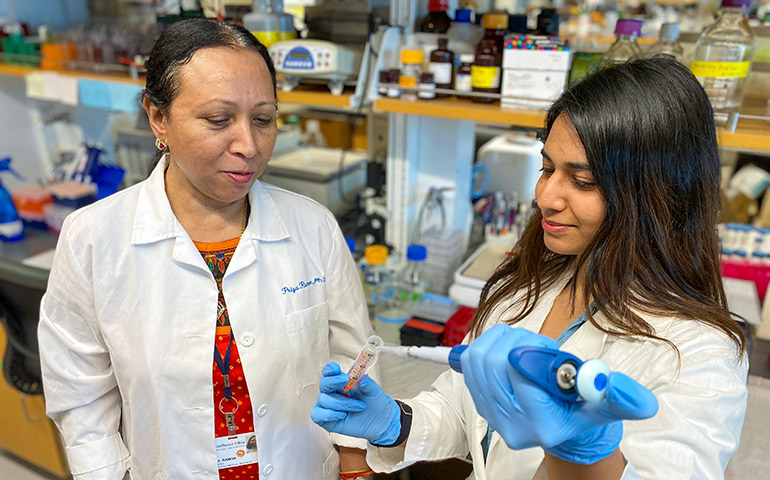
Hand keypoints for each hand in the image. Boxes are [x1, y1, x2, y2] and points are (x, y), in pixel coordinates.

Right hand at [311, 362, 400, 444]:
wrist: (379, 421)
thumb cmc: (374, 402)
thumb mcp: (374, 390)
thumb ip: (367, 383)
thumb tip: (363, 378)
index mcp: (341, 381)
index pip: (329, 371)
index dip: (330, 369)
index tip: (337, 369)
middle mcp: (332, 392)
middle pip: (323, 383)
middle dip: (333, 382)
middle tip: (347, 381)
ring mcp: (327, 405)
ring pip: (324, 400)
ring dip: (343, 403)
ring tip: (360, 406)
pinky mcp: (325, 419)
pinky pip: (317, 415)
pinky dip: (330, 414)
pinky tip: (343, 415)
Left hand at [461, 324, 657, 464]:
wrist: (561, 428)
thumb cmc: (580, 412)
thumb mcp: (605, 406)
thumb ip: (622, 399)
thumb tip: (634, 394)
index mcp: (541, 425)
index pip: (521, 375)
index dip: (531, 352)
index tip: (547, 348)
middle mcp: (510, 423)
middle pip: (492, 363)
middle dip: (515, 341)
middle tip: (535, 342)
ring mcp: (490, 414)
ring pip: (477, 359)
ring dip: (499, 340)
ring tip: (522, 344)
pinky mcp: (478, 401)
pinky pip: (468, 364)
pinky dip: (485, 346)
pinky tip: (505, 349)